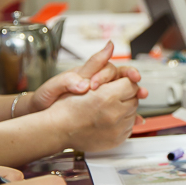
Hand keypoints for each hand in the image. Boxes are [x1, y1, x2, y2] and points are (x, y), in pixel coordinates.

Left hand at [28, 42, 145, 113]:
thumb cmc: (47, 97)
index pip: (105, 66)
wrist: (43, 113)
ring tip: (142, 95)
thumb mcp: (53, 87)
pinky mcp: (104, 109)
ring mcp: (102, 95)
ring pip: (125, 91)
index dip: (109, 72)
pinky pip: (121, 108)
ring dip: (135, 92)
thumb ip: (68, 81)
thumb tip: (84, 83)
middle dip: (131, 78)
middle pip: (121, 76)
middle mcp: (98, 82)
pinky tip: (136, 118)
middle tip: (136, 82)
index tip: (102, 82)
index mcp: (87, 73)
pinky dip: (131, 112)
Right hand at [48, 78, 142, 152]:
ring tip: (108, 110)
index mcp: (108, 96)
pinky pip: (129, 127)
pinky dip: (122, 123)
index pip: (131, 84)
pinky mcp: (117, 139)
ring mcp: (117, 128)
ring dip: (125, 110)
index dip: (124, 83)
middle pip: (134, 99)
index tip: (118, 85)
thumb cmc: (66, 108)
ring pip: (133, 113)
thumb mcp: (86, 84)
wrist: (57, 129)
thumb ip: (110, 79)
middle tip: (111, 98)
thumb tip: (131, 80)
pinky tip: (108, 121)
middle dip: (126, 96)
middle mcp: (115, 113)